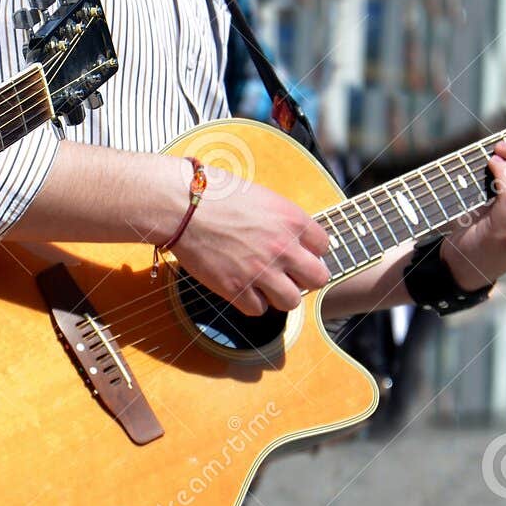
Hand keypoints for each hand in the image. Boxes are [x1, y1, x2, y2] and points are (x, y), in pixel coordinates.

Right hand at [169, 164, 330, 314]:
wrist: (182, 205)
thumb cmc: (217, 194)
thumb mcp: (263, 198)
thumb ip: (284, 221)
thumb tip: (294, 240)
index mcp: (293, 220)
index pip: (324, 247)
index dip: (309, 251)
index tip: (295, 251)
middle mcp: (283, 247)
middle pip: (318, 279)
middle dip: (303, 278)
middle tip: (286, 273)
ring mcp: (261, 270)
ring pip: (291, 301)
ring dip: (279, 295)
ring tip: (264, 284)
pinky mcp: (236, 288)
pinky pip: (258, 310)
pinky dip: (251, 302)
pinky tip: (241, 287)